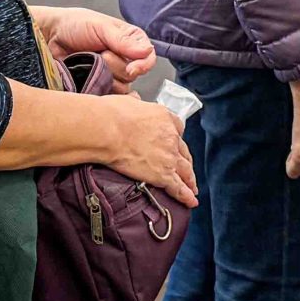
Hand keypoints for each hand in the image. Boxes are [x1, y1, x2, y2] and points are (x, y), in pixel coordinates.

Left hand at [36, 5, 155, 83]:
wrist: (47, 36)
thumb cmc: (72, 25)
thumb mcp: (100, 26)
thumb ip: (123, 40)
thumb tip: (147, 51)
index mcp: (128, 41)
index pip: (148, 57)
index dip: (143, 64)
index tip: (133, 68)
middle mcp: (121, 59)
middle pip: (133, 75)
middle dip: (116, 66)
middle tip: (100, 54)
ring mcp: (108, 75)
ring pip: (121, 88)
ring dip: (106, 77)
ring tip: (90, 64)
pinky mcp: (96, 88)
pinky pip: (106, 98)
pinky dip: (100, 92)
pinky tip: (90, 82)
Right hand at [96, 89, 197, 204]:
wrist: (107, 129)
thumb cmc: (111, 114)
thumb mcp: (126, 101)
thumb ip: (134, 103)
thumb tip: (133, 99)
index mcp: (163, 118)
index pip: (178, 127)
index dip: (176, 137)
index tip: (175, 143)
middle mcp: (171, 137)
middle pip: (184, 151)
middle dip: (186, 161)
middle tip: (187, 169)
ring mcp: (169, 156)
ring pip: (185, 170)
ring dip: (190, 180)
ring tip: (193, 189)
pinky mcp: (162, 174)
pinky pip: (178, 187)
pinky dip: (185, 196)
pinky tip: (191, 202)